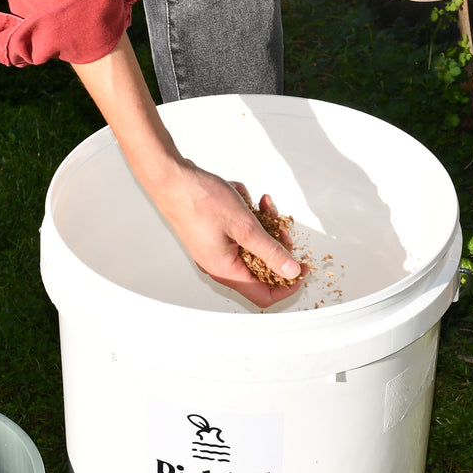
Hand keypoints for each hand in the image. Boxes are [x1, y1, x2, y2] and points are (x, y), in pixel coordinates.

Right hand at [146, 167, 306, 308]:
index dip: (287, 283)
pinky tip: (241, 196)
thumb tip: (290, 271)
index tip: (302, 266)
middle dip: (275, 242)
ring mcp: (215, 248)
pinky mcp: (213, 233)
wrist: (170, 178)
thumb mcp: (245, 226)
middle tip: (280, 225)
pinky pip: (239, 229)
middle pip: (261, 266)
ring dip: (261, 223)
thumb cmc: (200, 200)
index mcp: (225, 270)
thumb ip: (270, 251)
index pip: (264, 295)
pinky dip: (245, 214)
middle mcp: (219, 264)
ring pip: (252, 243)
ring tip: (262, 203)